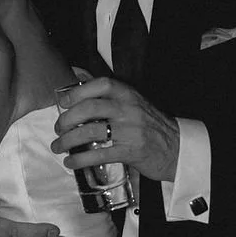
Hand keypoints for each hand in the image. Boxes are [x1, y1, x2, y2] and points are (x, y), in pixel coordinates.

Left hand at [52, 78, 179, 187]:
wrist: (177, 149)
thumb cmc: (151, 126)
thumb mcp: (133, 103)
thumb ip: (107, 92)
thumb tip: (77, 75)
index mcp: (129, 95)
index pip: (101, 84)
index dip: (78, 91)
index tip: (63, 102)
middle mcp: (129, 109)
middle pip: (90, 108)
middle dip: (67, 119)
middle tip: (58, 129)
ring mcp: (130, 131)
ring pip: (90, 132)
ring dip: (68, 141)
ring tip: (58, 147)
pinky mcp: (130, 151)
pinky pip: (99, 154)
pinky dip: (80, 159)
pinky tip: (71, 162)